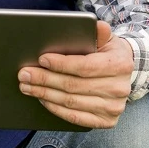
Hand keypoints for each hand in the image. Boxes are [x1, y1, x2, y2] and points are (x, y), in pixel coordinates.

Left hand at [18, 20, 133, 128]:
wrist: (123, 75)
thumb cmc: (108, 54)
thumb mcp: (106, 39)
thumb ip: (99, 33)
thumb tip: (97, 26)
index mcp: (120, 64)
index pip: (84, 66)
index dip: (61, 64)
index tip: (41, 59)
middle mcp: (119, 88)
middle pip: (73, 85)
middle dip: (44, 79)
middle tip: (24, 74)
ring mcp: (113, 107)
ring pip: (71, 102)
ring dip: (44, 94)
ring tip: (27, 86)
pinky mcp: (106, 121)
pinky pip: (75, 117)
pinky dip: (55, 109)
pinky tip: (42, 99)